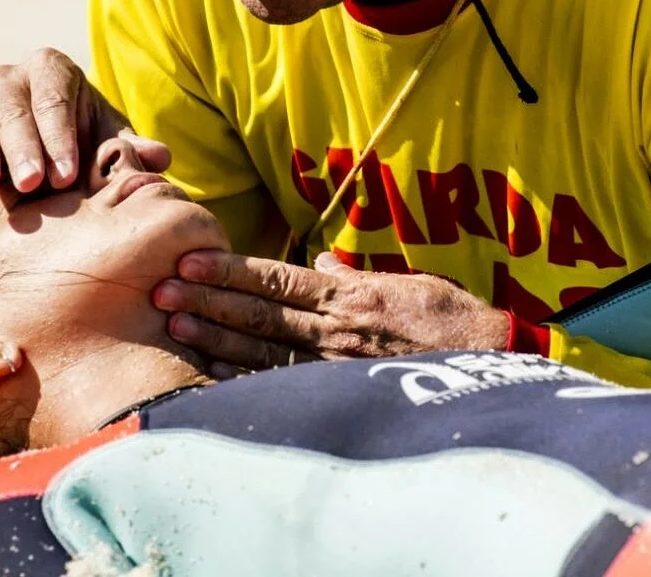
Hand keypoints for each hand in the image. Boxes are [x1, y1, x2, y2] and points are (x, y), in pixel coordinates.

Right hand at [0, 48, 169, 192]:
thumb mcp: (109, 139)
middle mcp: (10, 79)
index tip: (68, 175)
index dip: (60, 137)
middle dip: (24, 149)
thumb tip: (159, 158)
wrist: (52, 148)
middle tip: (33, 185)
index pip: (53, 100)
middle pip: (13, 112)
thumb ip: (131, 148)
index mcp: (52, 68)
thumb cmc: (85, 139)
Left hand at [152, 250, 510, 370]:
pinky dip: (243, 379)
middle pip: (258, 312)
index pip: (277, 278)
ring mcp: (334, 364)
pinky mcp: (338, 392)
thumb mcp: (406, 283)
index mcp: (348, 295)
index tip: (192, 259)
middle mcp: (334, 328)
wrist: (489, 363)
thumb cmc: (449, 320)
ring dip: (214, 336)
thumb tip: (319, 260)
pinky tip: (209, 372)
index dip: (230, 270)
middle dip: (207, 300)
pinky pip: (283, 387)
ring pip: (262, 349)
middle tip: (161, 287)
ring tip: (174, 323)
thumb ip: (355, 274)